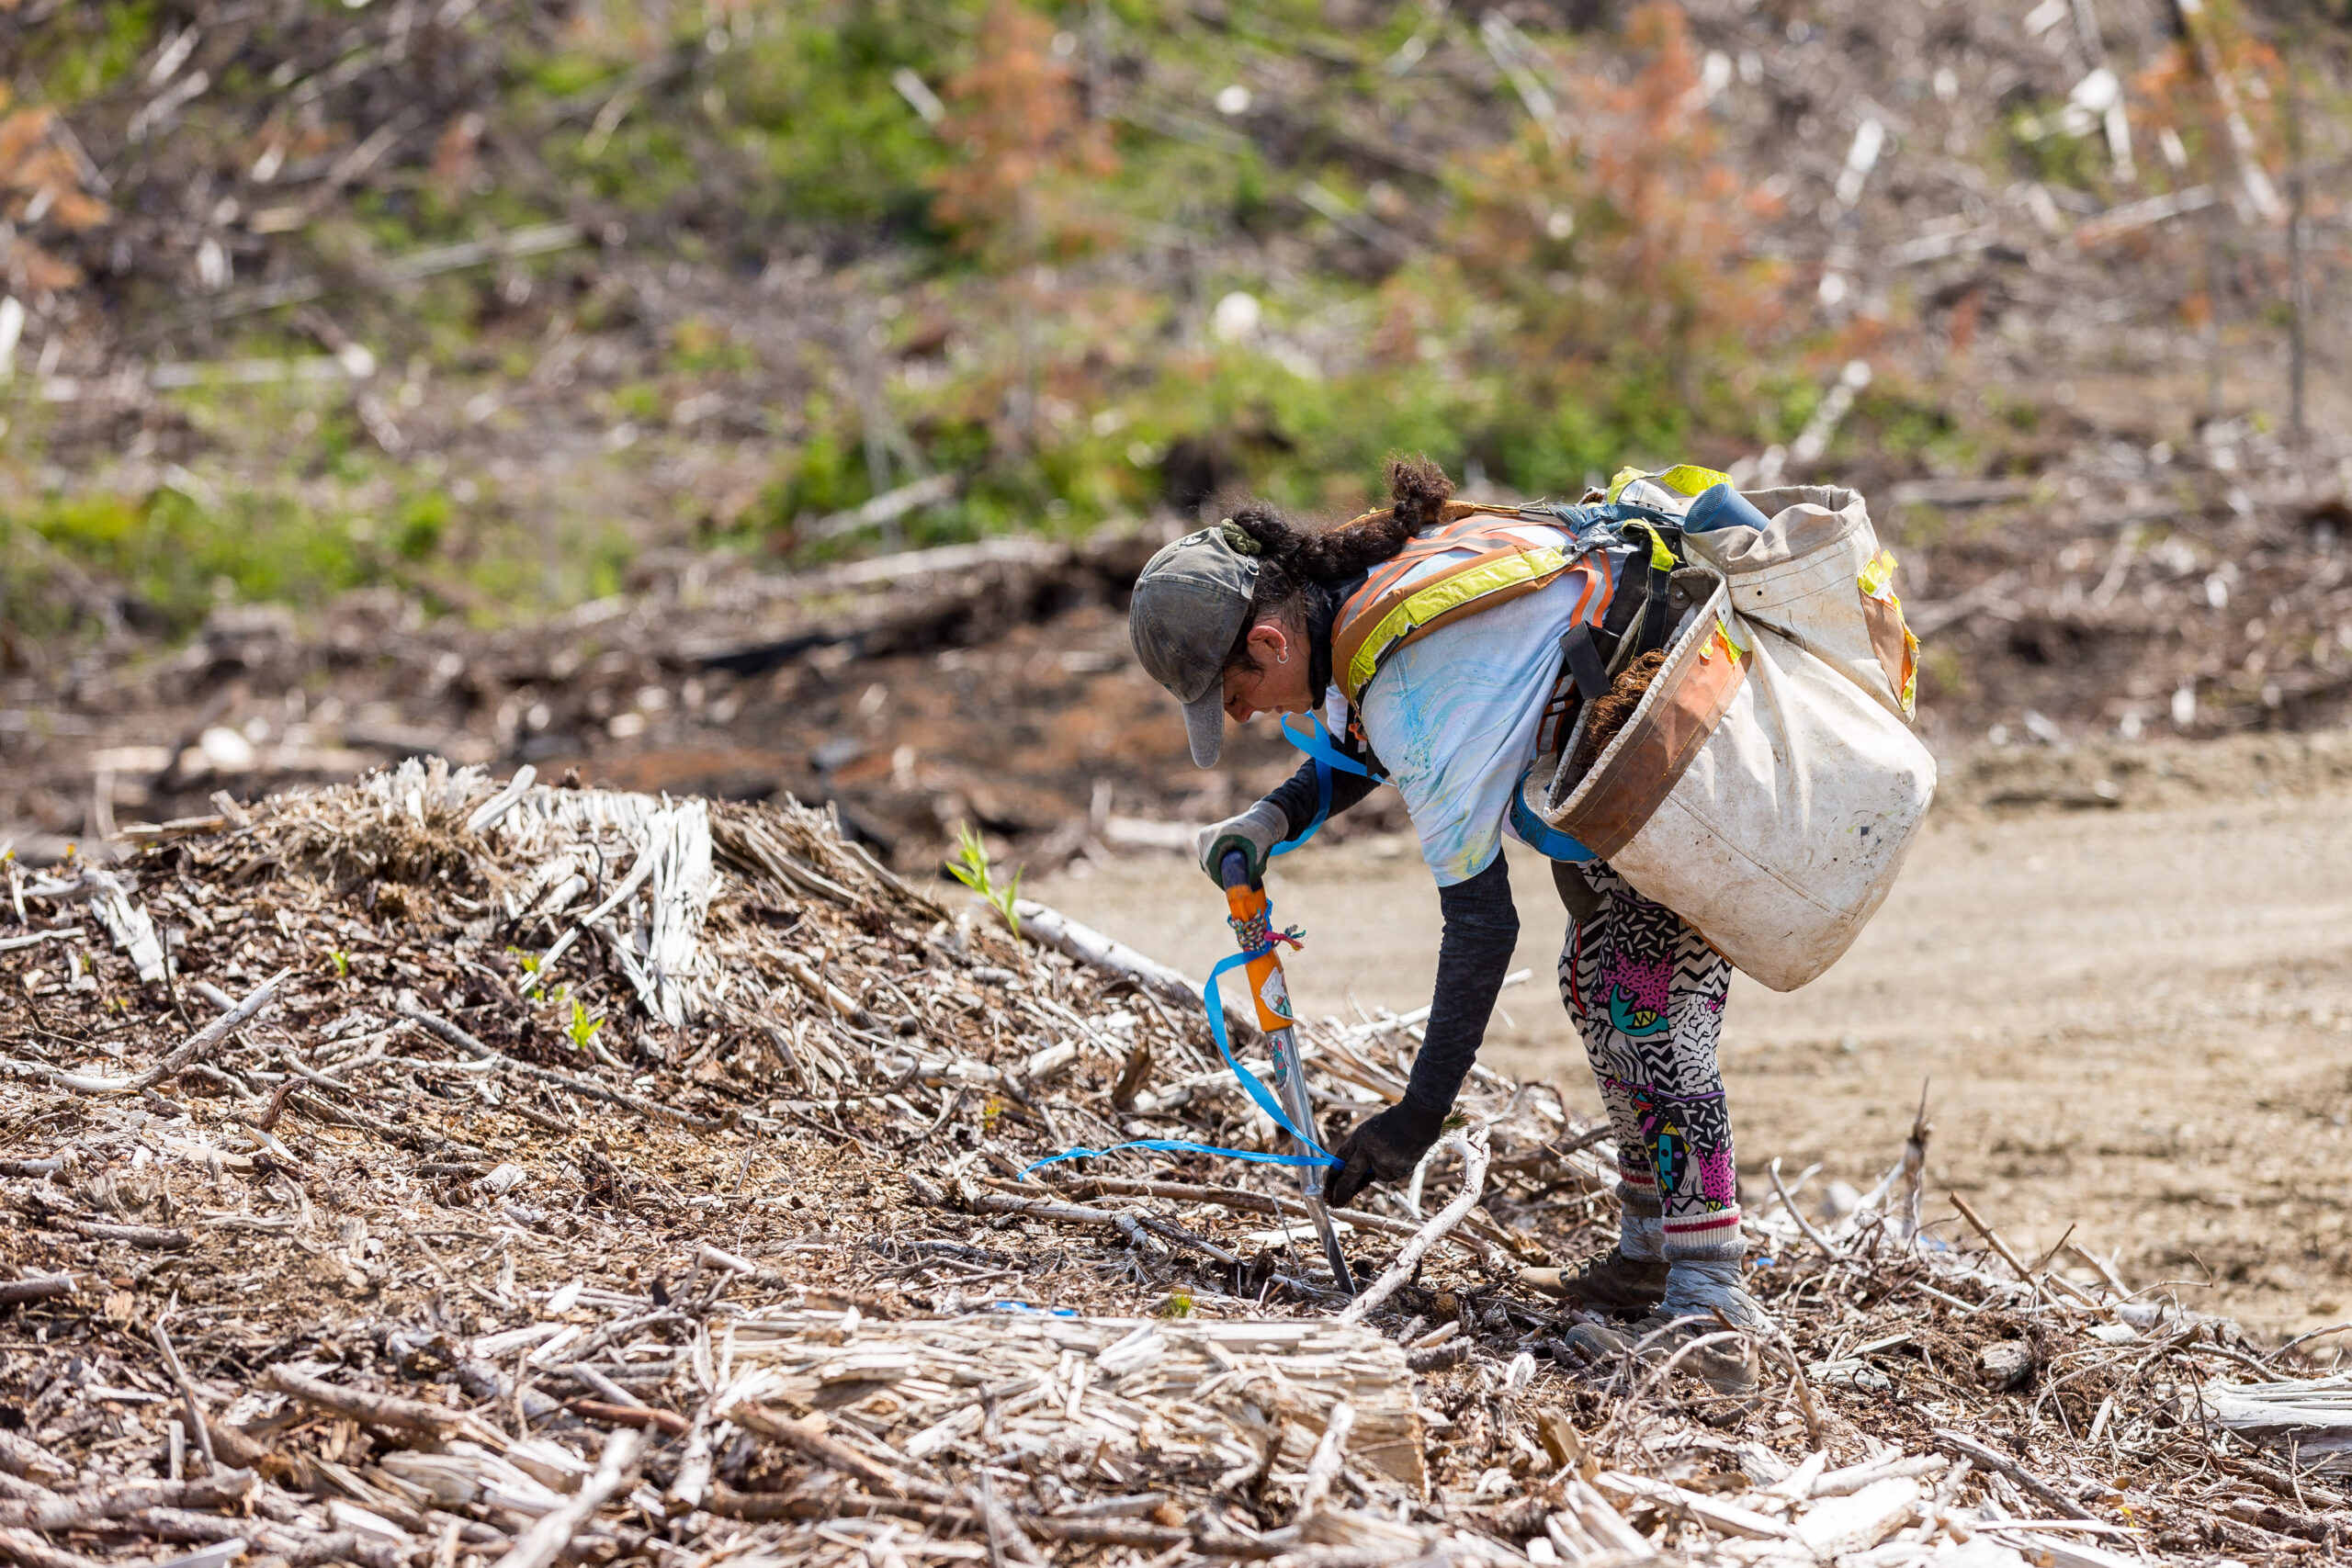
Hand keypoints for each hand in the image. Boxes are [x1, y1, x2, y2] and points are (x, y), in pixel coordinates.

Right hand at [1193, 798, 1288, 886]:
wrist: (1259, 820)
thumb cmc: (1260, 835)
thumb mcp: (1260, 851)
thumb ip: (1255, 868)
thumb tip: (1246, 884)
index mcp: (1218, 835)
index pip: (1211, 864)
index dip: (1218, 878)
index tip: (1229, 888)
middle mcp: (1206, 834)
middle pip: (1207, 864)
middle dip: (1219, 877)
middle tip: (1233, 886)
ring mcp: (1203, 836)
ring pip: (1205, 862)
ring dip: (1217, 871)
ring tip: (1232, 876)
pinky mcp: (1203, 838)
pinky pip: (1205, 858)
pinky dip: (1215, 865)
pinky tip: (1226, 868)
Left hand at [1325, 1101, 1445, 1207]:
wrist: (1418, 1120)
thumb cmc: (1393, 1122)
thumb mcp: (1369, 1130)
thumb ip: (1359, 1149)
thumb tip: (1350, 1171)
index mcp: (1360, 1137)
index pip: (1340, 1159)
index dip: (1332, 1175)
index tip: (1328, 1187)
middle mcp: (1369, 1151)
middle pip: (1350, 1175)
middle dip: (1342, 1190)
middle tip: (1335, 1202)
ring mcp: (1384, 1162)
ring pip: (1374, 1175)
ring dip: (1376, 1171)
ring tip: (1389, 1153)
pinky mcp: (1397, 1171)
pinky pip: (1389, 1175)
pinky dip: (1391, 1169)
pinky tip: (1400, 1156)